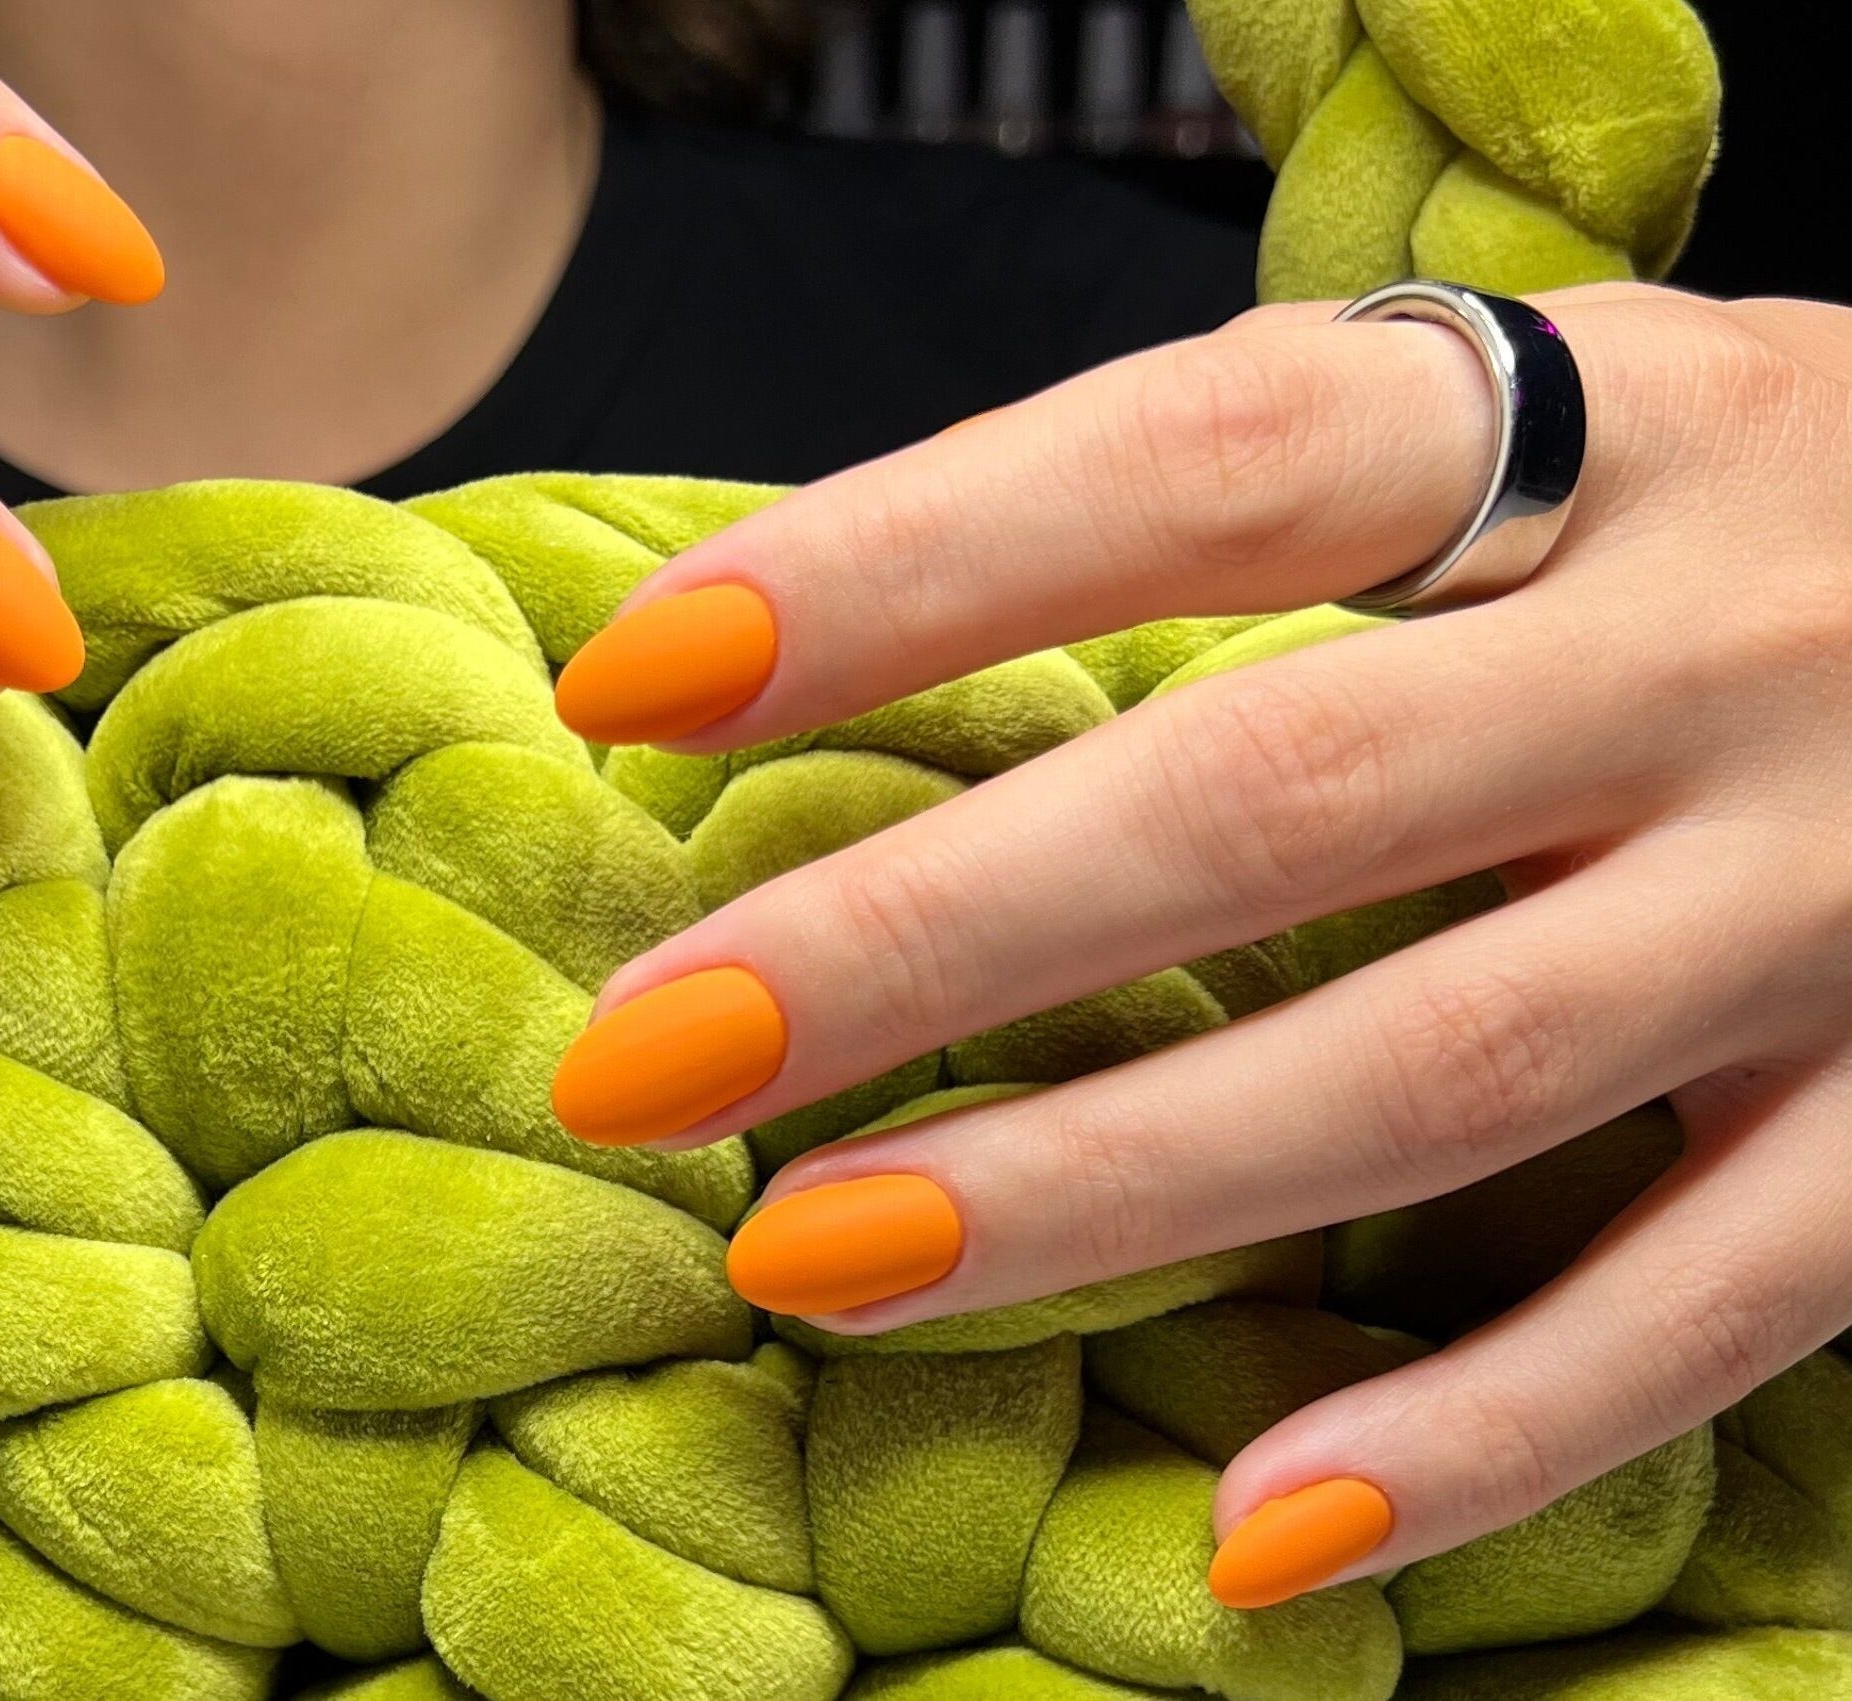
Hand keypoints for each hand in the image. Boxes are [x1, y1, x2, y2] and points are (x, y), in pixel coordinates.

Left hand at [545, 287, 1851, 1606]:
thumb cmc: (1811, 515)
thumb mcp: (1604, 424)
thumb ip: (1323, 509)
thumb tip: (889, 623)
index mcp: (1613, 425)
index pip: (1199, 459)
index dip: (903, 561)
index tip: (638, 682)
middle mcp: (1729, 641)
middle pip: (1270, 794)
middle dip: (931, 934)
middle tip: (645, 1054)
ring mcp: (1851, 888)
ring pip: (1442, 1064)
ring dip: (1107, 1186)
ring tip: (817, 1257)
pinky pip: (1710, 1301)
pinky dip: (1490, 1431)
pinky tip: (1256, 1533)